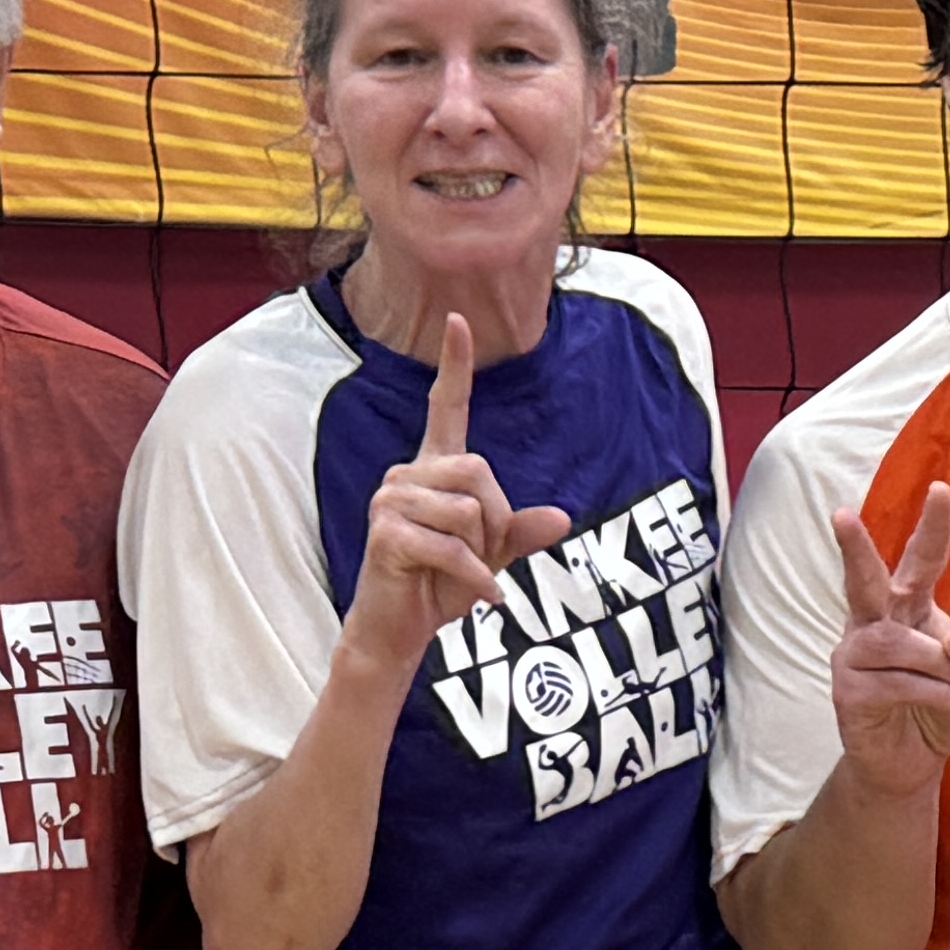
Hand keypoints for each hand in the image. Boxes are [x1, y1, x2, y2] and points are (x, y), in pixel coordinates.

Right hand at [355, 313, 569, 654]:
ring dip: (482, 553)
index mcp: (433, 468)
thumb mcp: (492, 556)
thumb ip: (521, 532)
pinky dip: (475, 579)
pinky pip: (452, 548)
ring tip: (464, 574)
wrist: (400, 629)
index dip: (454, 365)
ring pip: (468, 512)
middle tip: (482, 557)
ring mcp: (390, 502)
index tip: (458, 320)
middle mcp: (408, 474)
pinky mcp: (386, 534)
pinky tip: (482, 598)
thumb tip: (563, 518)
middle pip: (479, 472)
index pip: (445, 406)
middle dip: (496, 523)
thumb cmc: (441, 585)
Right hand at [826, 479, 949, 792]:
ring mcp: (856, 656)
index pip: (923, 561)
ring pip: (893, 640)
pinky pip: (893, 681)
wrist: (912, 764)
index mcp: (909, 607)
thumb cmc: (942, 708)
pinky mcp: (848, 691)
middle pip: (864, 578)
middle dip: (854, 547)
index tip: (942, 489)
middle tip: (840, 515)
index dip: (933, 526)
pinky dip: (931, 691)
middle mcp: (876, 623)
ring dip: (935, 660)